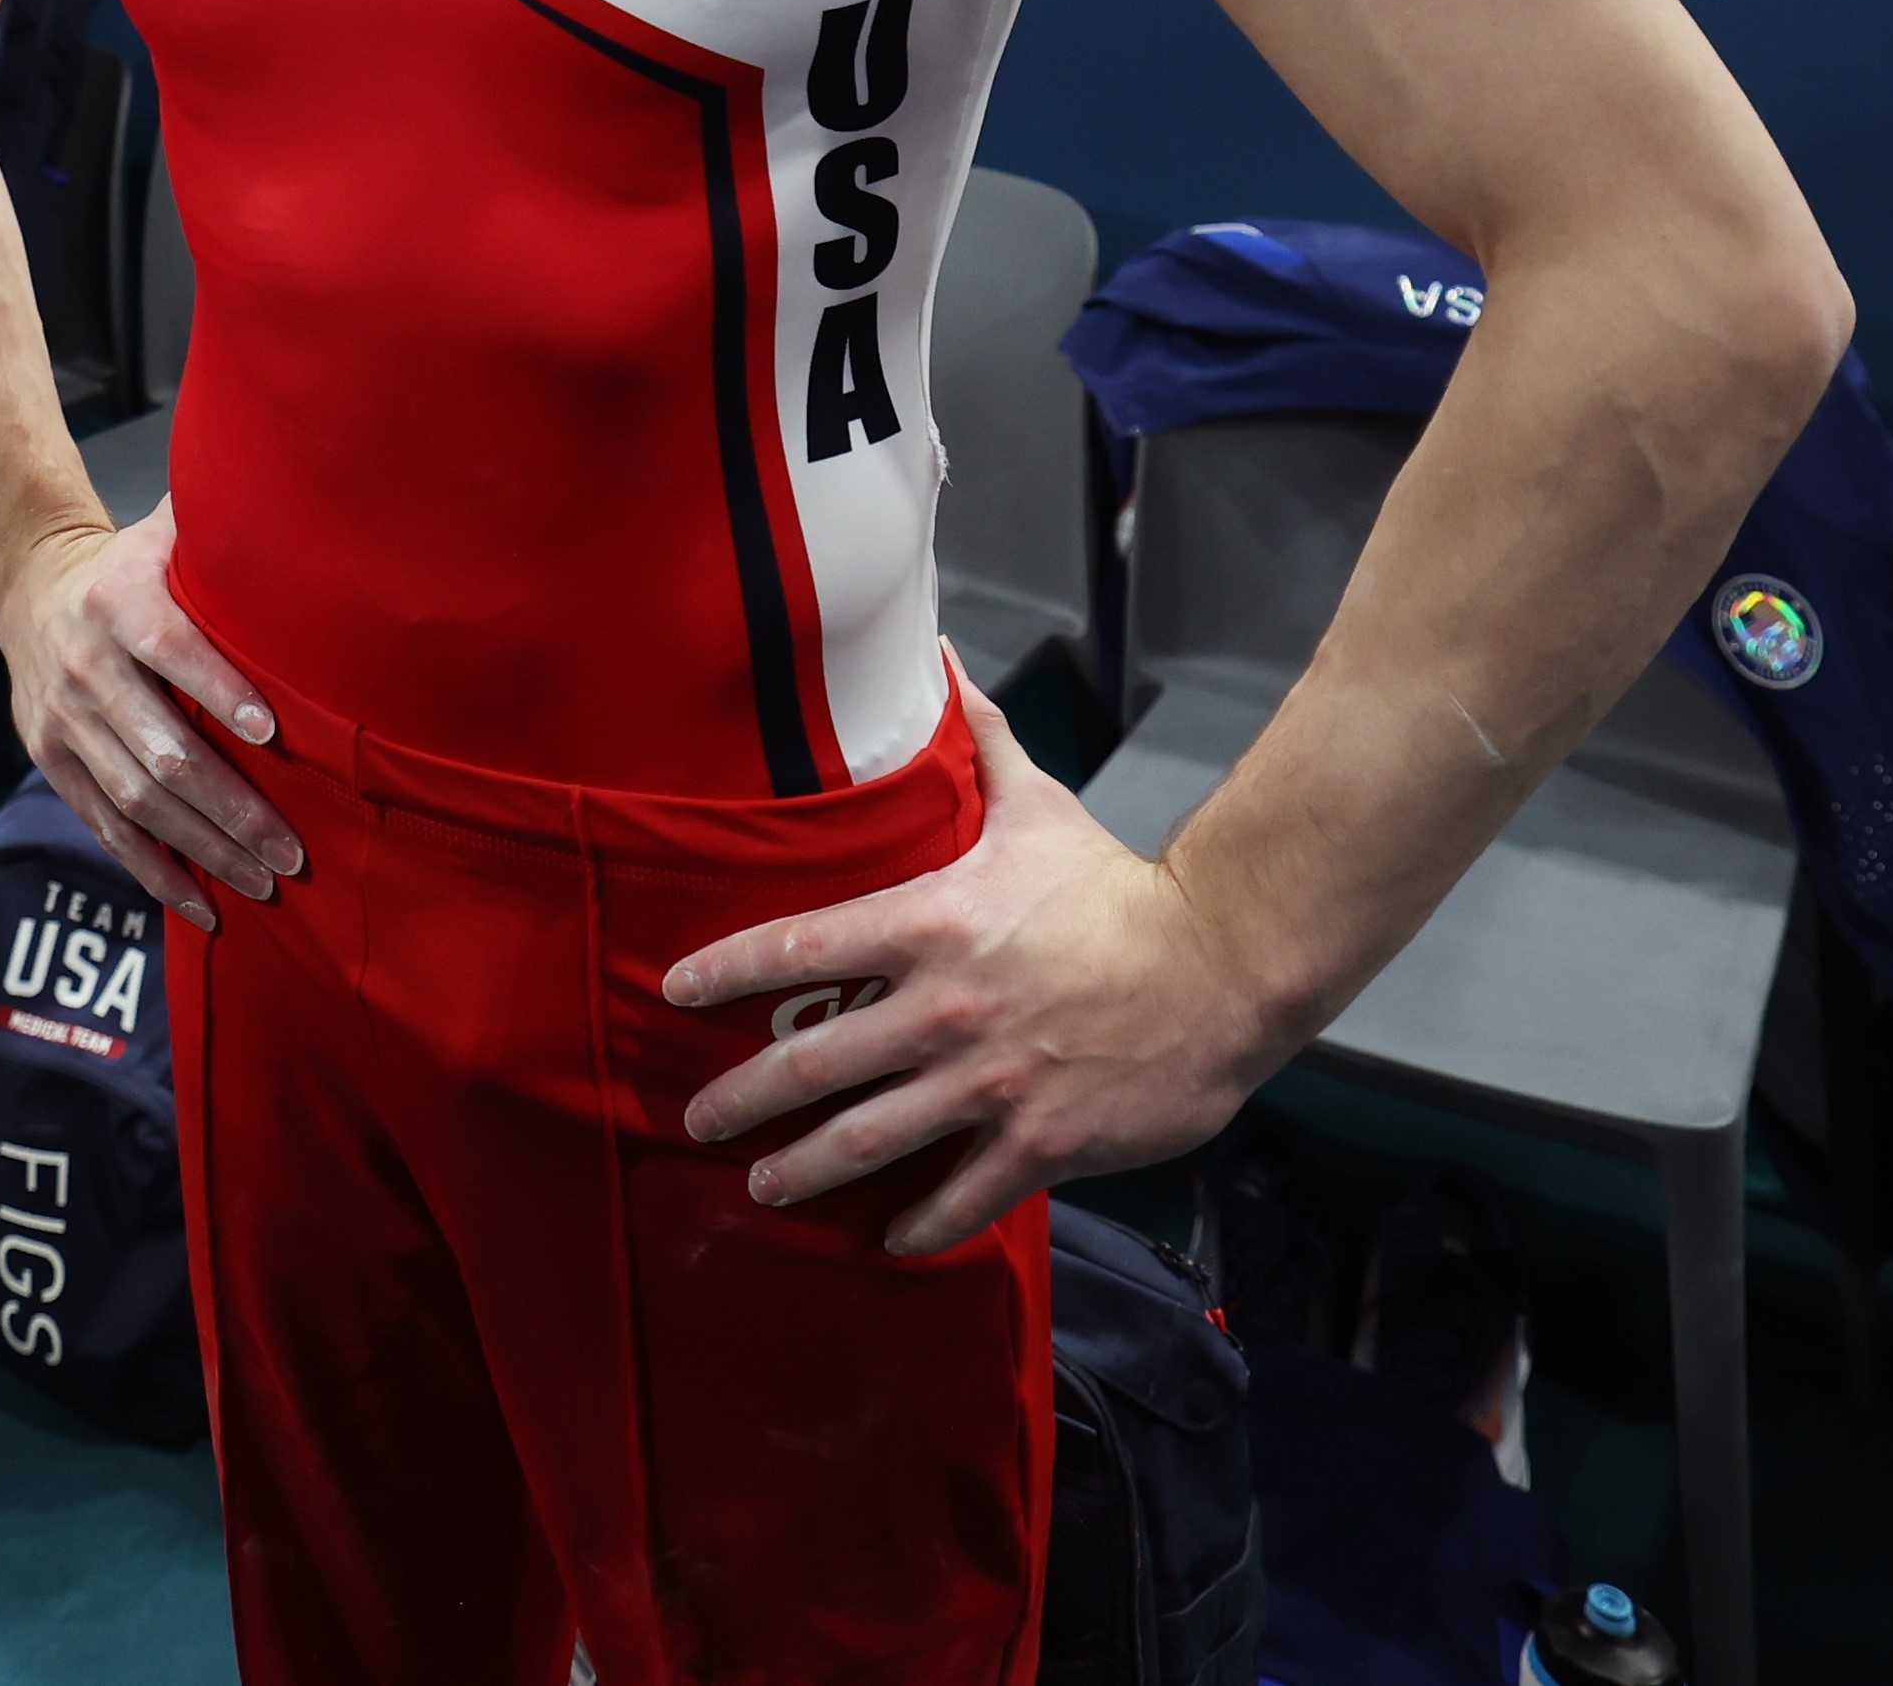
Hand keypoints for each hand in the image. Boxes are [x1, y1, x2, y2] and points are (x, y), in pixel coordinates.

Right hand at [0, 495, 302, 929]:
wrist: (30, 582)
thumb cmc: (130, 561)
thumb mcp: (166, 532)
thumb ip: (222, 528)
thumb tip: (303, 511)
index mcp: (118, 602)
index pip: (171, 650)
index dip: (219, 691)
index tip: (273, 733)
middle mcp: (85, 665)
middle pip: (159, 748)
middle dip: (231, 804)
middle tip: (292, 848)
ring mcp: (62, 721)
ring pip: (136, 798)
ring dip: (203, 847)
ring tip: (264, 882)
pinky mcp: (50, 761)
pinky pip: (104, 826)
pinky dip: (153, 870)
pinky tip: (202, 906)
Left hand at [664, 654, 1275, 1254]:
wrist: (1217, 965)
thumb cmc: (1117, 888)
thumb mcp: (1036, 806)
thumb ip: (978, 739)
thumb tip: (940, 655)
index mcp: (932, 921)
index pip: (803, 945)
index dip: (728, 971)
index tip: (675, 991)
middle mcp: (944, 1008)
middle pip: (815, 1064)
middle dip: (743, 1099)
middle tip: (697, 1121)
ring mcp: (988, 1083)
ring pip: (869, 1142)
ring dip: (806, 1170)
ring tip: (766, 1185)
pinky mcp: (1038, 1141)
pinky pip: (960, 1198)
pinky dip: (918, 1225)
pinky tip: (891, 1236)